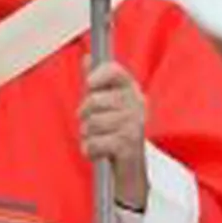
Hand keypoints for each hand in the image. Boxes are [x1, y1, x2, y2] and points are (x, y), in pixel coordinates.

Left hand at [80, 56, 147, 209]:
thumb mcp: (108, 103)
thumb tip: (87, 57)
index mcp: (131, 90)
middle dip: (85, 116)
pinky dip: (90, 150)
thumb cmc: (116, 130)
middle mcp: (136, 104)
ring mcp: (133, 124)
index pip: (114, 71)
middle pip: (93, 101)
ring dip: (87, 135)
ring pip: (91, 124)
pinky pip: (94, 143)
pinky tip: (99, 152)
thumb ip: (97, 80)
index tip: (90, 84)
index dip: (97, 76)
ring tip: (98, 138)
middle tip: (93, 124)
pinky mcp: (127, 146)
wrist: (132, 166)